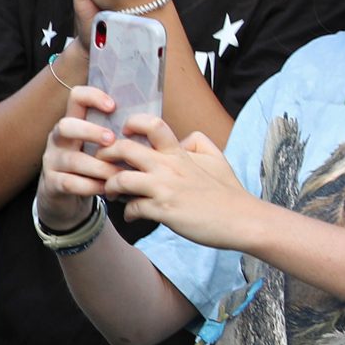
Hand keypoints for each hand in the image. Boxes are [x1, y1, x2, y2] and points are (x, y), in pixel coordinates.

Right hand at [38, 83, 119, 229]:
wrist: (64, 198)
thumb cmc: (90, 167)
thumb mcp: (97, 147)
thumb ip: (113, 135)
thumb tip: (148, 122)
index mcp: (73, 124)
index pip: (76, 97)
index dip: (92, 96)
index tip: (113, 106)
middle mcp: (58, 140)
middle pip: (66, 126)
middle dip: (90, 131)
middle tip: (112, 140)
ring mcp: (52, 161)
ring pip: (73, 160)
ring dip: (100, 166)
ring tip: (118, 173)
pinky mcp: (51, 183)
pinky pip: (71, 183)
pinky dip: (91, 186)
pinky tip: (106, 188)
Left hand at [98, 114, 255, 247]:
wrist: (243, 219)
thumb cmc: (228, 191)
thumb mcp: (216, 157)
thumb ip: (197, 142)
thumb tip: (181, 139)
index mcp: (179, 152)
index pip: (151, 124)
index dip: (131, 125)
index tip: (122, 135)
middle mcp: (169, 166)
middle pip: (123, 148)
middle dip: (104, 155)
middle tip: (101, 165)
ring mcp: (165, 188)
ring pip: (121, 179)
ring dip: (110, 187)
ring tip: (113, 193)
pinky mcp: (164, 210)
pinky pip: (132, 208)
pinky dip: (128, 213)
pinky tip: (132, 215)